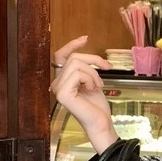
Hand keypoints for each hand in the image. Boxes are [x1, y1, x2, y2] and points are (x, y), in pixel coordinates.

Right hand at [50, 36, 117, 151]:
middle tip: (105, 72)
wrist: (101, 122)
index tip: (85, 38)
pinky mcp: (62, 93)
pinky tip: (92, 90)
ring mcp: (58, 89)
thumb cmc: (97, 106)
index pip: (61, 57)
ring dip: (93, 73)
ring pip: (76, 64)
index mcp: (62, 81)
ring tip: (98, 85)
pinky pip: (78, 74)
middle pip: (73, 58)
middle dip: (93, 61)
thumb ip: (84, 66)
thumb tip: (83, 42)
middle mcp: (56, 84)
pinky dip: (90, 79)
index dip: (72, 45)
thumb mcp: (91, 80)